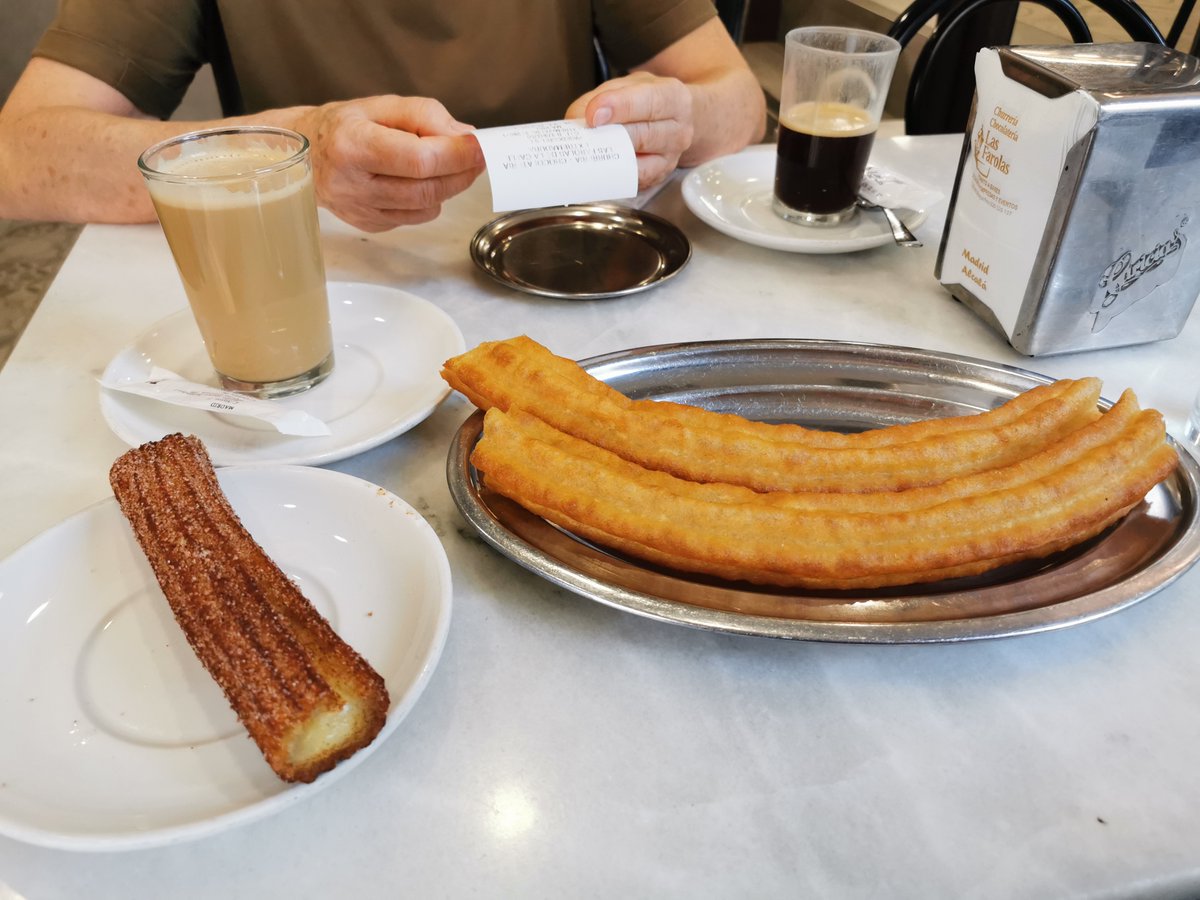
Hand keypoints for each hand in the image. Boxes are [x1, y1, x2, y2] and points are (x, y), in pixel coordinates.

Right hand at [295, 96, 483, 231]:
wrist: (307, 156)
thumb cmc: (345, 126)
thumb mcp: (381, 105)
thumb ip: (425, 114)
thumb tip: (464, 136)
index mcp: (353, 146)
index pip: (418, 160)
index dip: (456, 155)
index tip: (479, 146)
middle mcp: (353, 184)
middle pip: (426, 189)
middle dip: (461, 173)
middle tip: (477, 158)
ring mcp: (361, 210)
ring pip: (425, 208)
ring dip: (450, 187)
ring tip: (453, 166)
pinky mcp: (369, 225)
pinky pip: (414, 218)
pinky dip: (429, 200)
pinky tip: (422, 181)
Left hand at [565, 72, 693, 190]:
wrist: (672, 120)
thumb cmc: (646, 102)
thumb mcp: (626, 86)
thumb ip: (601, 97)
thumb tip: (576, 122)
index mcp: (674, 99)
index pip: (650, 102)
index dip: (620, 107)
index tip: (594, 114)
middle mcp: (678, 130)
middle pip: (643, 136)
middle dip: (610, 137)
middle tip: (584, 137)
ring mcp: (670, 158)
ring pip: (638, 164)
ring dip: (609, 160)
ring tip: (588, 153)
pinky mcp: (657, 177)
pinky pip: (633, 181)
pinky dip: (613, 176)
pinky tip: (599, 167)